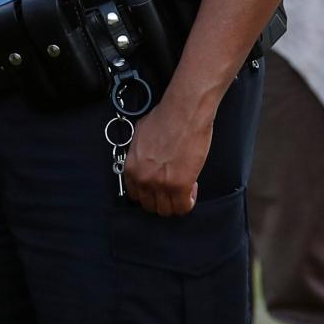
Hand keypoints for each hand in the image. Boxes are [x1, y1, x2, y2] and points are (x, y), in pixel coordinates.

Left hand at [122, 96, 213, 215]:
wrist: (183, 113)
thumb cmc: (164, 119)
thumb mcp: (139, 137)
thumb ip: (140, 156)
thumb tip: (145, 162)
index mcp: (131, 168)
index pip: (136, 196)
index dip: (149, 193)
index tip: (158, 188)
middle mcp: (143, 179)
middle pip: (150, 206)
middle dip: (162, 200)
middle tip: (173, 189)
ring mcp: (161, 184)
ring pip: (167, 210)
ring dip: (176, 202)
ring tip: (184, 188)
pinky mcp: (181, 185)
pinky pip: (183, 207)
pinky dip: (189, 202)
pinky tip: (192, 188)